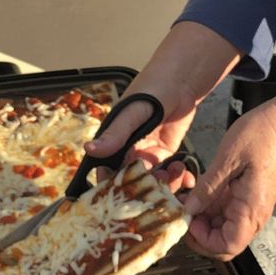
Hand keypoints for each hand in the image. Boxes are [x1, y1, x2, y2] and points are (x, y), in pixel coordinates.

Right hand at [83, 22, 240, 190]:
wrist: (183, 79)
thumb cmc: (153, 87)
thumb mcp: (134, 110)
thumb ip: (116, 133)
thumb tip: (90, 150)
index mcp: (113, 139)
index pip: (105, 171)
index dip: (114, 187)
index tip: (129, 195)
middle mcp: (126, 150)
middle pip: (128, 182)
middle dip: (143, 190)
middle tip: (161, 186)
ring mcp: (145, 153)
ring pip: (148, 182)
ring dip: (163, 186)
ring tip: (176, 175)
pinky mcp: (163, 154)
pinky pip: (166, 174)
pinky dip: (176, 179)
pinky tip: (185, 175)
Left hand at [184, 101, 275, 258]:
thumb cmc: (261, 136)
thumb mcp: (228, 159)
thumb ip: (208, 188)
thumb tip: (189, 210)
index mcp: (250, 209)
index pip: (227, 246)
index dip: (204, 241)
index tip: (189, 221)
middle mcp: (253, 215)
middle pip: (224, 243)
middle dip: (200, 235)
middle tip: (183, 214)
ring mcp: (252, 207)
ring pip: (224, 229)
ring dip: (204, 221)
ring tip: (186, 201)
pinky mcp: (248, 197)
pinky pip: (227, 213)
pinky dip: (211, 209)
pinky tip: (198, 194)